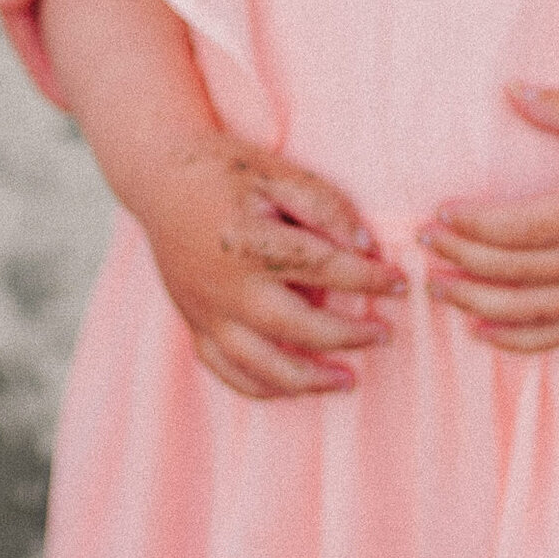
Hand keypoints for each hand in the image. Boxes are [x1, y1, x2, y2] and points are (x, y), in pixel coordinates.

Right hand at [133, 135, 406, 399]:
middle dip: (348, 336)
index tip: (399, 282)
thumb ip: (324, 206)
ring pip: (261, 366)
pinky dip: (262, 388)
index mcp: (248, 242)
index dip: (368, 278)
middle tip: (385, 335)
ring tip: (348, 381)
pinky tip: (294, 388)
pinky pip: (227, 372)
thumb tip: (366, 248)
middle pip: (298, 327)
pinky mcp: (193, 324)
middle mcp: (225, 286)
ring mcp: (205, 312)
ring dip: (309, 380)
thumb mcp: (277, 172)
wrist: (158, 177)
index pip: (323, 267)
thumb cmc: (225, 169)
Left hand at [421, 85, 558, 353]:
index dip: (473, 225)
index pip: (520, 228)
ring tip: (435, 288)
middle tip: (420, 245)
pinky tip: (479, 330)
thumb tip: (509, 90)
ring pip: (531, 311)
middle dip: (462, 261)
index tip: (437, 211)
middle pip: (516, 272)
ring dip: (477, 303)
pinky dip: (518, 340)